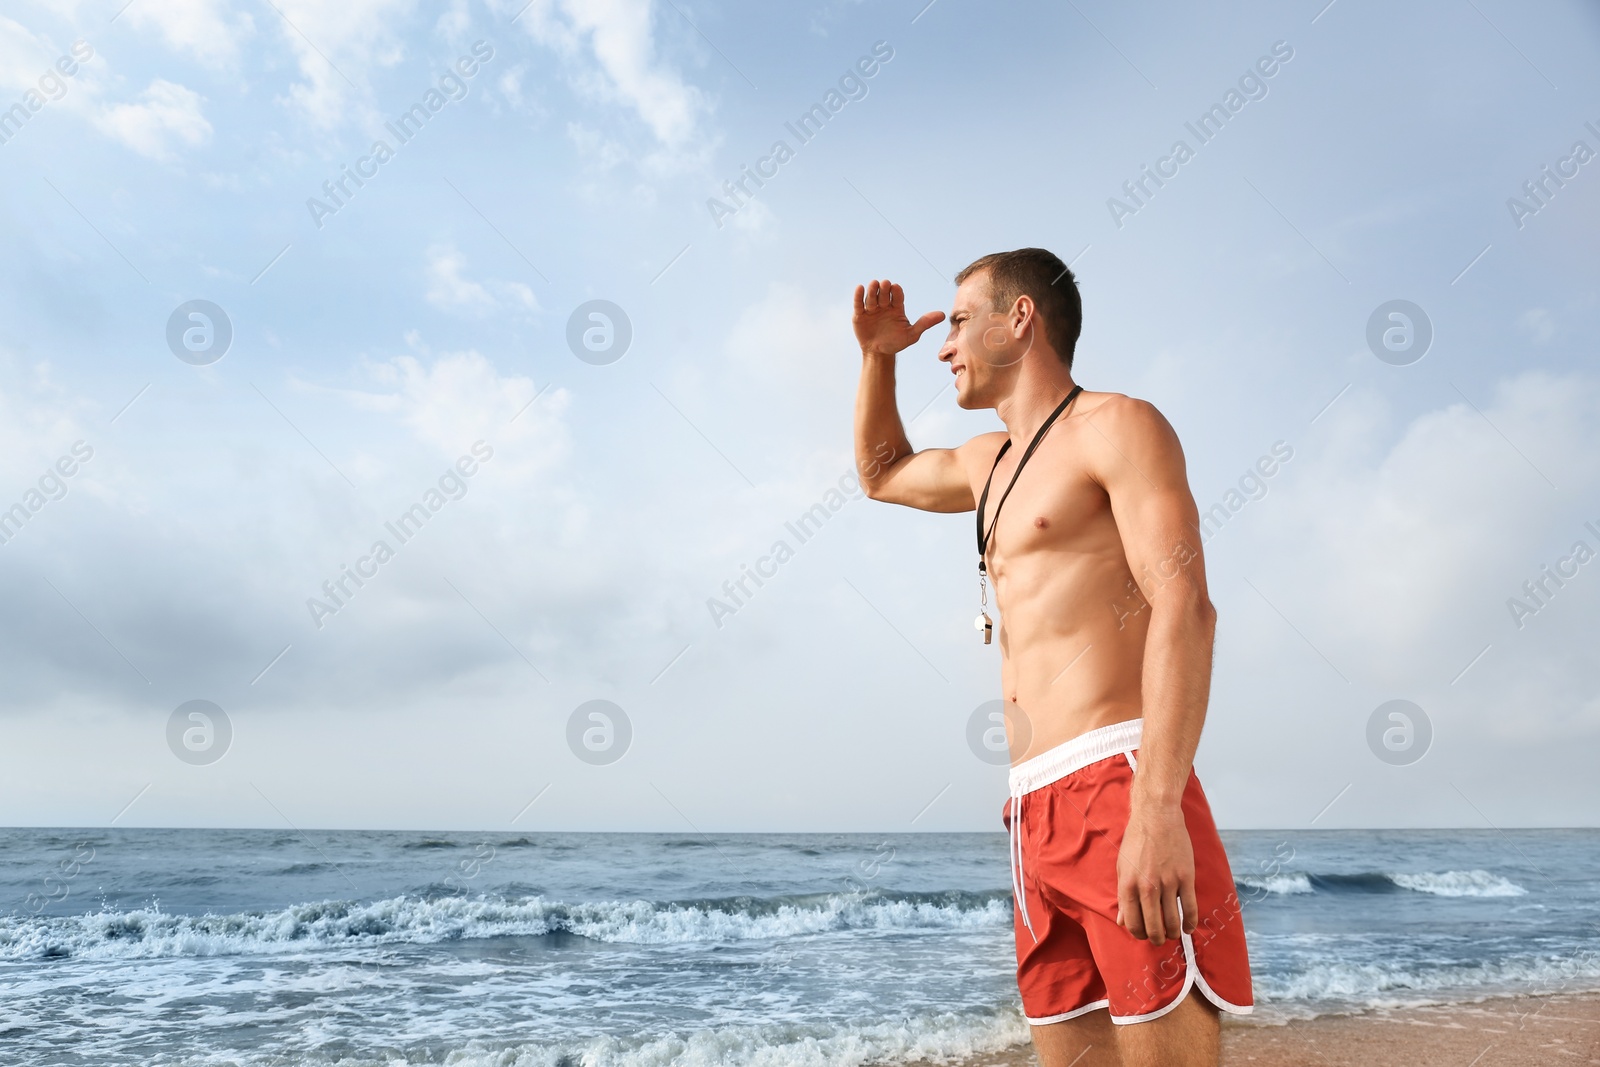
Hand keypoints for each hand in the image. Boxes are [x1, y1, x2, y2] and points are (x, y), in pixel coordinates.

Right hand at [853, 279, 944, 357]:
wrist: (879, 354)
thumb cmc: (896, 343)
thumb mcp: (912, 334)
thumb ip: (925, 323)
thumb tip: (943, 314)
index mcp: (897, 308)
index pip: (897, 296)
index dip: (896, 292)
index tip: (896, 288)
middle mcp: (884, 306)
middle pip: (884, 293)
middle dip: (884, 288)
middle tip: (885, 284)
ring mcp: (872, 309)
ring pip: (872, 296)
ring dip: (873, 290)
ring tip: (874, 284)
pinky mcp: (860, 315)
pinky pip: (859, 303)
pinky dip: (859, 296)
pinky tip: (860, 288)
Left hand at [1115, 805, 1196, 945]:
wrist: (1157, 816)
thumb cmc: (1136, 840)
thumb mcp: (1122, 867)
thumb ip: (1122, 896)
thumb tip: (1122, 921)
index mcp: (1128, 885)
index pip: (1133, 923)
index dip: (1138, 934)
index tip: (1143, 934)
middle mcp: (1147, 887)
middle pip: (1153, 927)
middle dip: (1156, 938)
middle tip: (1159, 939)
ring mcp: (1168, 883)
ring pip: (1173, 921)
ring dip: (1172, 933)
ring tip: (1172, 934)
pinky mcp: (1186, 877)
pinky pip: (1190, 908)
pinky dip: (1190, 922)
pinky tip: (1188, 928)